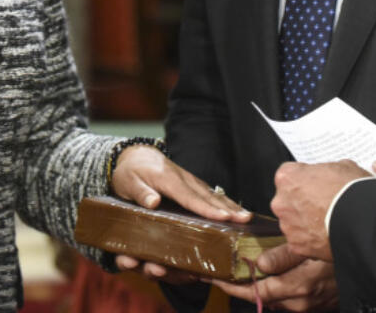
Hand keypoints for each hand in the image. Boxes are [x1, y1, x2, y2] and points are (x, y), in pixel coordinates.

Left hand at [111, 145, 250, 278]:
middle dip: (228, 208)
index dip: (208, 208)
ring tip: (247, 218)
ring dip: (230, 206)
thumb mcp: (128, 183)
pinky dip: (225, 203)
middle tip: (245, 219)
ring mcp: (190, 180)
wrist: (134, 156)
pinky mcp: (192, 184)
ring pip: (213, 194)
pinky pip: (210, 194)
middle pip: (208, 195)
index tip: (224, 217)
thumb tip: (153, 202)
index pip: (190, 197)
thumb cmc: (130, 172)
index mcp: (168, 179)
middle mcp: (184, 179)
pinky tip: (235, 212)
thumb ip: (140, 193)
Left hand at [212, 247, 338, 310]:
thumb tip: (259, 263)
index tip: (214, 277)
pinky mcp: (317, 301)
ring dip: (258, 287)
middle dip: (241, 287)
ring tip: (241, 272)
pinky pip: (289, 297)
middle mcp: (301, 301)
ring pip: (276, 298)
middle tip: (221, 274)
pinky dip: (276, 287)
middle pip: (263, 297)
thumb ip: (284, 257)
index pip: (256, 292)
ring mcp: (310, 304)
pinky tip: (271, 274)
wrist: (372, 262)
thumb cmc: (342, 248)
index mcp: (298, 288)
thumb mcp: (312, 249)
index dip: (233, 286)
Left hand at [271, 160, 367, 260]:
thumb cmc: (351, 190)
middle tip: (323, 204)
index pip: (290, 176)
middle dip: (302, 202)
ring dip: (305, 222)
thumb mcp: (340, 167)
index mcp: (287, 177)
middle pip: (288, 200)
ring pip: (293, 222)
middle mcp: (281, 201)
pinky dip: (311, 240)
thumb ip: (325, 171)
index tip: (316, 185)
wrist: (362, 220)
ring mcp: (287, 225)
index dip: (305, 180)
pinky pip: (301, 241)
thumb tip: (329, 176)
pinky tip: (328, 235)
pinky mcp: (296, 246)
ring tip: (327, 222)